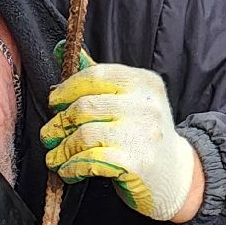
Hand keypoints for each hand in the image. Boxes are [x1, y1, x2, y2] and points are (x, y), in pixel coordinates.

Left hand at [41, 63, 203, 221]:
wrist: (176, 176)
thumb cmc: (144, 136)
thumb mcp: (130, 100)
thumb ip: (98, 78)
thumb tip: (61, 48)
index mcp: (144, 83)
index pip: (96, 76)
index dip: (67, 89)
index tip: (54, 103)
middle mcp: (146, 106)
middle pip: (85, 107)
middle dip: (60, 123)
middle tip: (49, 135)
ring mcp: (142, 134)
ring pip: (85, 135)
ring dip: (63, 148)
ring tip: (55, 157)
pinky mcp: (136, 162)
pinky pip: (91, 160)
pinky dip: (73, 166)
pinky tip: (69, 170)